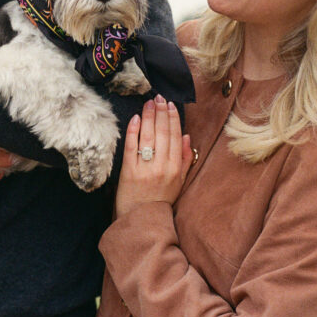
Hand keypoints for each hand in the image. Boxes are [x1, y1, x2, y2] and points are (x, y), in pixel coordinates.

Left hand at [114, 95, 191, 218]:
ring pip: (148, 137)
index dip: (174, 119)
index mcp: (176, 168)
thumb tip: (187, 137)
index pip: (176, 137)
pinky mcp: (129, 171)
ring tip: (148, 102)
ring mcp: (145, 169)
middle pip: (163, 133)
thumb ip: (185, 159)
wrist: (141, 219)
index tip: (171, 105)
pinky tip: (135, 118)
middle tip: (159, 97)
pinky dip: (133, 131)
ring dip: (149, 116)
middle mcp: (162, 167)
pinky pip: (131, 146)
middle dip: (161, 112)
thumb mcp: (180, 181)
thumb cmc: (161, 199)